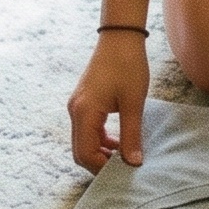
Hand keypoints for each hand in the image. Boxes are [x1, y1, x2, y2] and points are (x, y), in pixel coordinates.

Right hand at [66, 31, 153, 172]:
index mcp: (84, 112)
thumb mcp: (133, 103)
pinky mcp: (83, 102)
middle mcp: (75, 111)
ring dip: (100, 152)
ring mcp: (77, 106)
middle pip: (79, 151)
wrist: (120, 37)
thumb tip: (133, 163)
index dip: (102, 167)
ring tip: (124, 155)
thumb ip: (131, 135)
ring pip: (82, 141)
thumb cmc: (127, 66)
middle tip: (123, 167)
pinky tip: (118, 141)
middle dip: (99, 163)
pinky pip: (86, 130)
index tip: (123, 171)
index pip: (85, 153)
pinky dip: (99, 140)